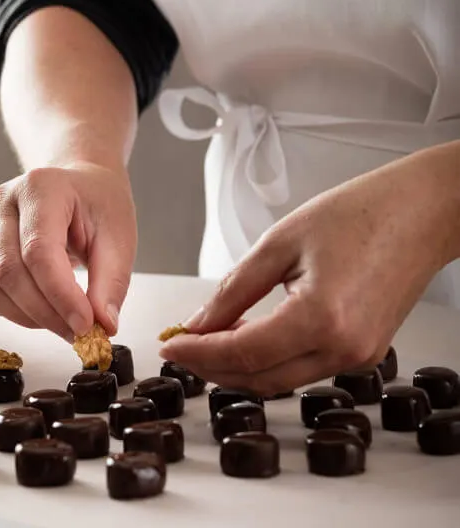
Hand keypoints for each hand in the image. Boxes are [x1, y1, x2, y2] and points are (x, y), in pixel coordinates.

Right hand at [0, 162, 136, 340]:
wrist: (81, 185)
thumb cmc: (98, 204)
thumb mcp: (119, 236)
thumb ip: (111, 282)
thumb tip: (103, 325)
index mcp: (41, 187)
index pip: (38, 250)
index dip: (60, 294)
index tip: (86, 324)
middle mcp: (3, 202)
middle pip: (9, 271)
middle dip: (45, 312)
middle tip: (79, 332)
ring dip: (25, 316)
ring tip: (63, 321)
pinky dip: (8, 312)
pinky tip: (41, 309)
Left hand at [160, 147, 459, 393]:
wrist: (420, 212)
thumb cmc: (360, 213)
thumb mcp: (280, 242)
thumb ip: (234, 289)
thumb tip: (199, 323)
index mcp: (321, 318)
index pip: (242, 353)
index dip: (198, 353)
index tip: (170, 345)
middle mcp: (343, 350)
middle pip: (259, 379)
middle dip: (212, 367)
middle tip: (182, 345)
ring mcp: (358, 358)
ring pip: (280, 379)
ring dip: (239, 366)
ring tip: (208, 339)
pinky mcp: (364, 354)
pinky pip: (303, 368)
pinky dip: (269, 359)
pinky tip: (247, 336)